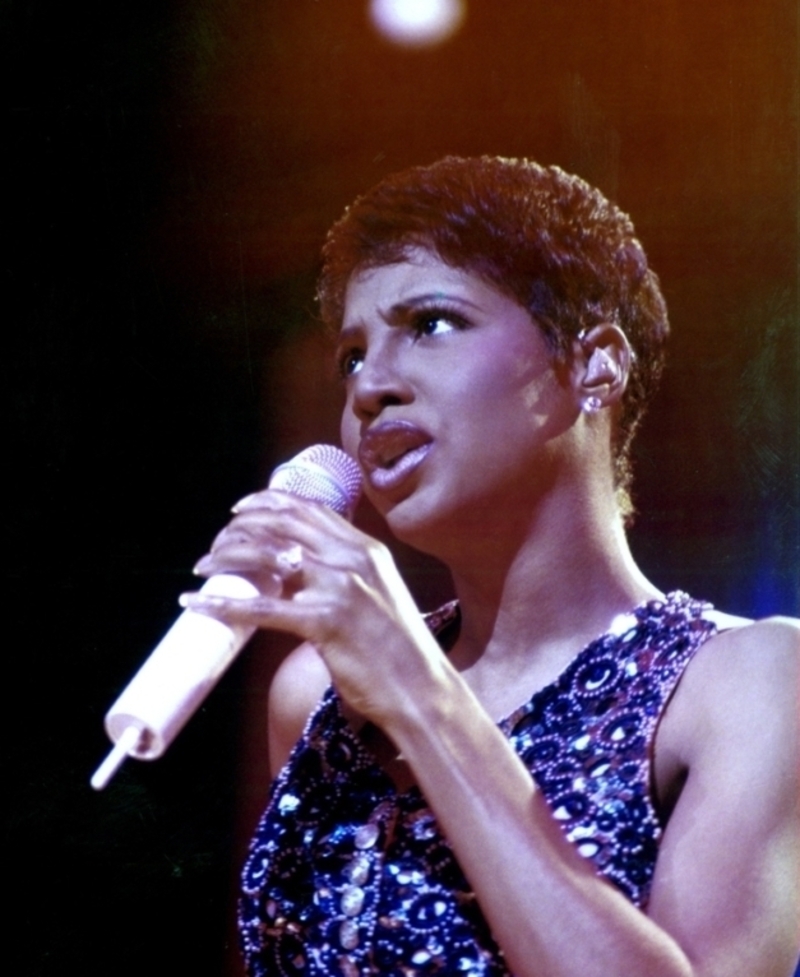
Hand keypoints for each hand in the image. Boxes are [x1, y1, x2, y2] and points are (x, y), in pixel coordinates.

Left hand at [181, 490, 446, 724]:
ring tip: (203, 567)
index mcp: (366, 549)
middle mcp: (353, 558)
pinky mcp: (325, 621)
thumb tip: (295, 576)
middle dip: (240, 525)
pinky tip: (199, 604)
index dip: (268, 502)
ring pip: (267, 555)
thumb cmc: (399, 652)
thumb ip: (343, 577)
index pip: (309, 509)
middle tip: (216, 541)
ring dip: (226, 556)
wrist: (421, 689)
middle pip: (282, 522)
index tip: (240, 509)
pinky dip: (223, 604)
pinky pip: (261, 609)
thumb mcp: (377, 596)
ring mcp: (340, 587)